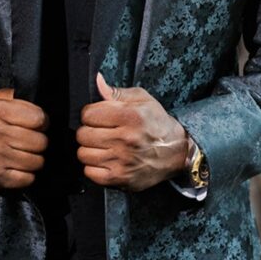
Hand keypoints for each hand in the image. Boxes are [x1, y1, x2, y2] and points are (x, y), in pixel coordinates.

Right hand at [0, 87, 46, 191]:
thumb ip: (14, 97)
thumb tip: (36, 96)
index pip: (38, 118)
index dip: (42, 122)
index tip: (35, 125)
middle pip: (41, 142)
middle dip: (38, 143)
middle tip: (27, 142)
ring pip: (37, 162)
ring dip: (33, 160)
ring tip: (21, 155)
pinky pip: (28, 178)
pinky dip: (26, 176)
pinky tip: (15, 168)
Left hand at [76, 74, 192, 188]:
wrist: (178, 153)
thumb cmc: (158, 125)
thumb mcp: (143, 100)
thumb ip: (117, 92)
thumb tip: (97, 81)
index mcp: (129, 117)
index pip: (88, 114)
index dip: (92, 114)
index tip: (101, 118)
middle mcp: (125, 139)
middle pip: (83, 135)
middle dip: (90, 132)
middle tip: (103, 133)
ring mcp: (122, 161)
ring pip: (83, 154)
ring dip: (91, 150)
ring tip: (105, 148)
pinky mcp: (120, 178)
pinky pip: (89, 172)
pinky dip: (94, 167)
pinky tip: (106, 161)